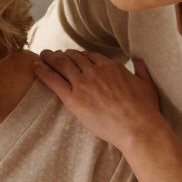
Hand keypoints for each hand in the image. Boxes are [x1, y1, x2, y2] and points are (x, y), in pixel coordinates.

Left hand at [34, 50, 166, 153]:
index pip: (89, 55)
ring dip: (49, 58)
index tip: (72, 55)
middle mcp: (95, 71)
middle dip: (62, 54)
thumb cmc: (145, 109)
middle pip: (73, 58)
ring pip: (62, 65)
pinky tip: (35, 66)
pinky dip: (42, 71)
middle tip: (52, 54)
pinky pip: (53, 81)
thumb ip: (141, 69)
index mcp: (111, 66)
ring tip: (42, 55)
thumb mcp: (146, 84)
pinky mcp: (74, 99)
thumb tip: (139, 58)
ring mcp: (83, 84)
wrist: (137, 127)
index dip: (78, 55)